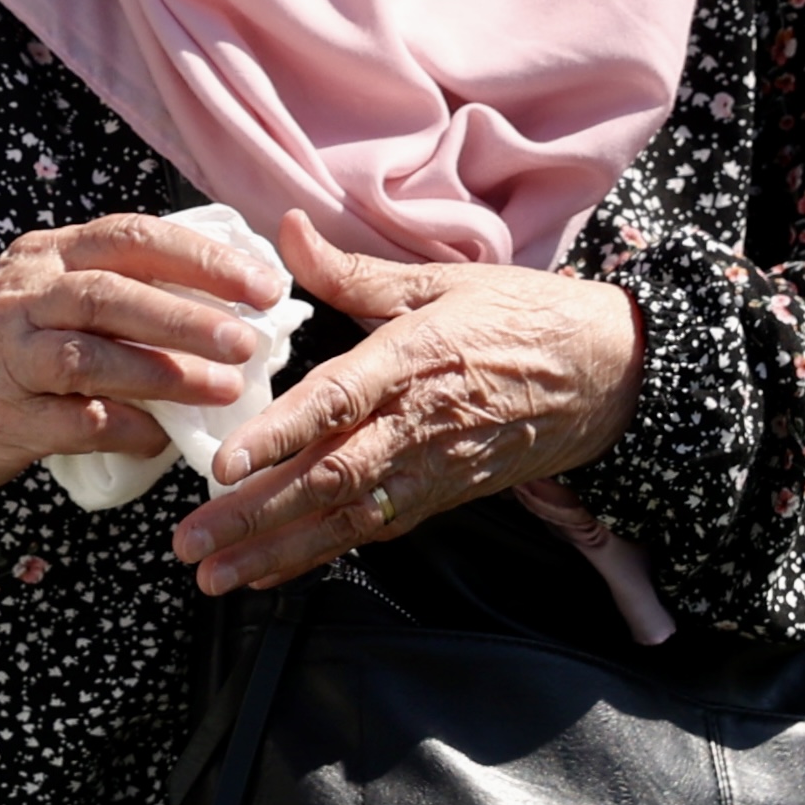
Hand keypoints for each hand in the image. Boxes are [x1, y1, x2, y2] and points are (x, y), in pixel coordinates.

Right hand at [0, 214, 286, 503]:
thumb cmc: (3, 350)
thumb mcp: (49, 296)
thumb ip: (119, 291)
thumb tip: (228, 308)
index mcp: (47, 255)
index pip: (132, 238)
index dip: (204, 260)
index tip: (264, 285)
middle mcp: (23, 295)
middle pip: (113, 294)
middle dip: (189, 316)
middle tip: (250, 340)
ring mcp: (6, 356)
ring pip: (90, 357)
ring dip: (163, 373)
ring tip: (224, 389)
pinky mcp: (1, 416)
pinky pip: (72, 422)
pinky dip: (124, 429)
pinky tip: (162, 439)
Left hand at [172, 213, 645, 593]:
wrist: (613, 373)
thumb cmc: (523, 316)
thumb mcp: (442, 280)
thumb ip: (353, 270)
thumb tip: (287, 229)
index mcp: (413, 358)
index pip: (337, 401)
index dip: (280, 436)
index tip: (226, 465)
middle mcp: (419, 422)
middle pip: (328, 477)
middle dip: (255, 516)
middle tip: (191, 544)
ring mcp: (433, 467)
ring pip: (346, 517)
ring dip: (277, 550)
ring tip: (214, 575)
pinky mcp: (445, 495)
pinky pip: (375, 531)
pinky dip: (320, 555)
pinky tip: (269, 571)